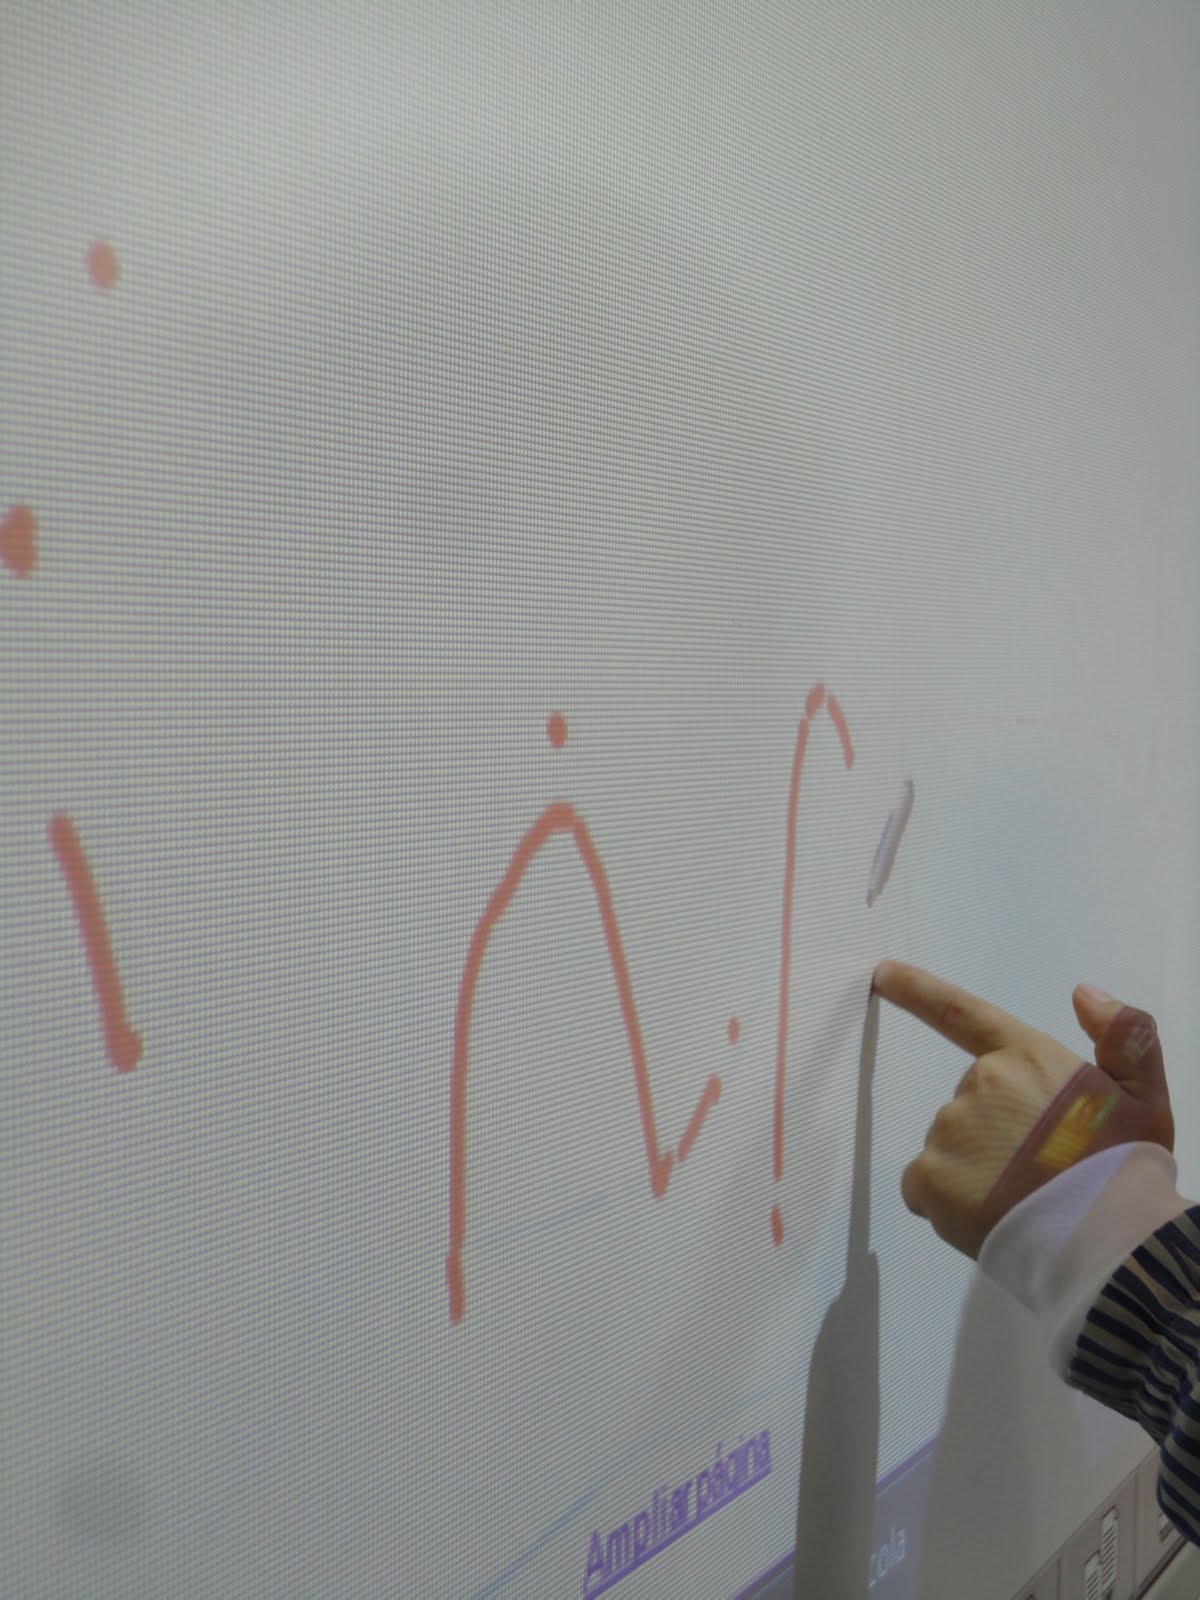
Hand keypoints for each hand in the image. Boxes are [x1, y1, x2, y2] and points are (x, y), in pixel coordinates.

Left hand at [871, 960, 1174, 1258]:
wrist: (1107, 1239)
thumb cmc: (1126, 1165)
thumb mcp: (1144, 1094)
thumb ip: (1122, 1036)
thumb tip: (1084, 993)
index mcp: (1025, 1057)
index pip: (962, 1013)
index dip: (918, 991)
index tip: (882, 973)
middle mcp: (979, 1083)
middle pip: (972, 1105)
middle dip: (998, 1133)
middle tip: (1040, 1167)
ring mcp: (948, 1130)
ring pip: (952, 1148)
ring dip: (978, 1170)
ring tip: (1024, 1197)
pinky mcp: (928, 1177)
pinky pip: (926, 1185)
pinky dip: (950, 1201)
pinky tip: (990, 1215)